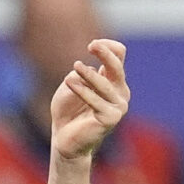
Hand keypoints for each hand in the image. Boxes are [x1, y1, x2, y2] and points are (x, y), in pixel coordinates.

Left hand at [48, 38, 129, 163]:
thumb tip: (90, 68)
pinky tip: (69, 82)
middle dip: (105, 54)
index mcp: (113, 80)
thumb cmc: (67, 111)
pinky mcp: (111, 118)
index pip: (119, 55)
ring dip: (89, 74)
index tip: (92, 45)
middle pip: (117, 66)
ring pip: (106, 84)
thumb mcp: (71, 84)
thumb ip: (81, 72)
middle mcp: (120, 92)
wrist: (64, 139)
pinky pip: (96, 101)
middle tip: (91, 45)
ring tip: (75, 65)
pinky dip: (82, 90)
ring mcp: (118, 106)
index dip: (108, 47)